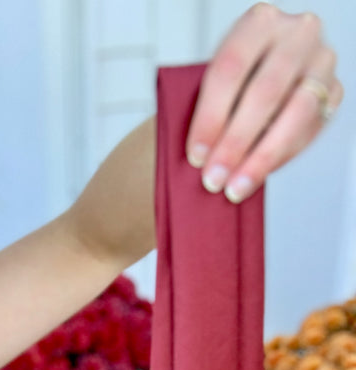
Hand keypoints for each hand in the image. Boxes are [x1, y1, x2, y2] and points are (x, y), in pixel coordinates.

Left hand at [186, 3, 341, 202]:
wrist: (267, 73)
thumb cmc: (235, 80)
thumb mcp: (214, 80)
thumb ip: (207, 108)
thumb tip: (200, 156)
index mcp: (258, 21)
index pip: (230, 68)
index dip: (211, 117)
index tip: (196, 156)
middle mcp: (297, 33)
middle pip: (265, 92)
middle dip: (235, 143)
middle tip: (213, 178)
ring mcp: (321, 60)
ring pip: (296, 113)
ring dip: (261, 157)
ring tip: (235, 187)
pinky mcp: (334, 90)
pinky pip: (309, 130)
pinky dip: (280, 158)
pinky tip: (256, 175)